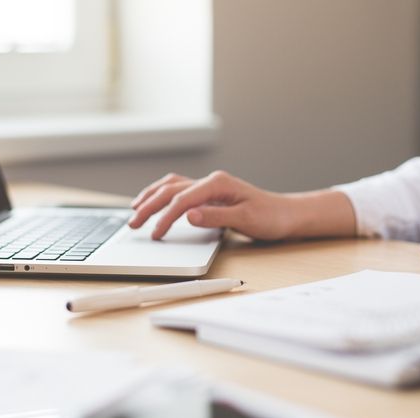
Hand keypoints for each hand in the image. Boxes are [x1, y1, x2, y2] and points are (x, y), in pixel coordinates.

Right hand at [128, 171, 291, 239]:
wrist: (286, 214)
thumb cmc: (270, 217)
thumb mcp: (245, 220)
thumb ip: (215, 217)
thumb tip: (188, 215)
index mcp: (218, 184)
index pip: (182, 200)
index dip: (165, 218)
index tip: (155, 234)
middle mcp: (211, 181)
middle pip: (171, 190)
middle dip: (149, 206)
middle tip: (133, 224)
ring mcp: (209, 186)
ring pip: (171, 186)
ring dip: (151, 196)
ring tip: (134, 209)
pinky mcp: (209, 194)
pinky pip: (179, 190)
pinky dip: (162, 195)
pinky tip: (154, 201)